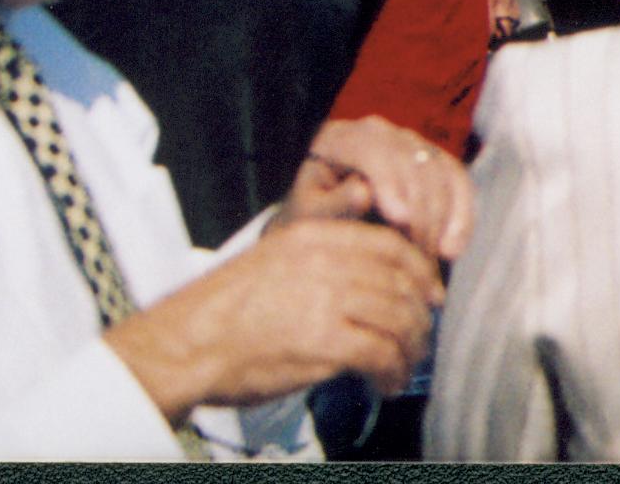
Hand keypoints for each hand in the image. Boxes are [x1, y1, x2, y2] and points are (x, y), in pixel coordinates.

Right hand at [107, 217, 440, 419]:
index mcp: (315, 235)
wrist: (188, 343)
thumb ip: (321, 260)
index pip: (390, 245)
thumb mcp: (276, 260)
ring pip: (399, 318)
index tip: (431, 293)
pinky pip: (381, 354)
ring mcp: (328, 299)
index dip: (420, 271)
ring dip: (410, 349)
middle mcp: (327, 261)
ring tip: (403, 368)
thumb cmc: (225, 310)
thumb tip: (368, 278)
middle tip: (421, 338)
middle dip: (420, 315)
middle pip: (401, 282)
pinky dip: (393, 372)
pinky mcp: (325, 342)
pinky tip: (387, 384)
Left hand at [293, 115, 475, 261]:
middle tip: (416, 257)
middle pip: (413, 161)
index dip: (390, 180)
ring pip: (440, 169)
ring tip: (430, 260)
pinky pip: (458, 181)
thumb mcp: (308, 217)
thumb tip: (363, 191)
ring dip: (442, 217)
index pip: (372, 148)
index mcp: (340, 138)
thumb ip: (332, 205)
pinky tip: (452, 250)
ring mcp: (410, 144)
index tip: (401, 220)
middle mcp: (380, 132)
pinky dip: (462, 214)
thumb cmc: (311, 221)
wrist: (324, 224)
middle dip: (420, 210)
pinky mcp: (433, 163)